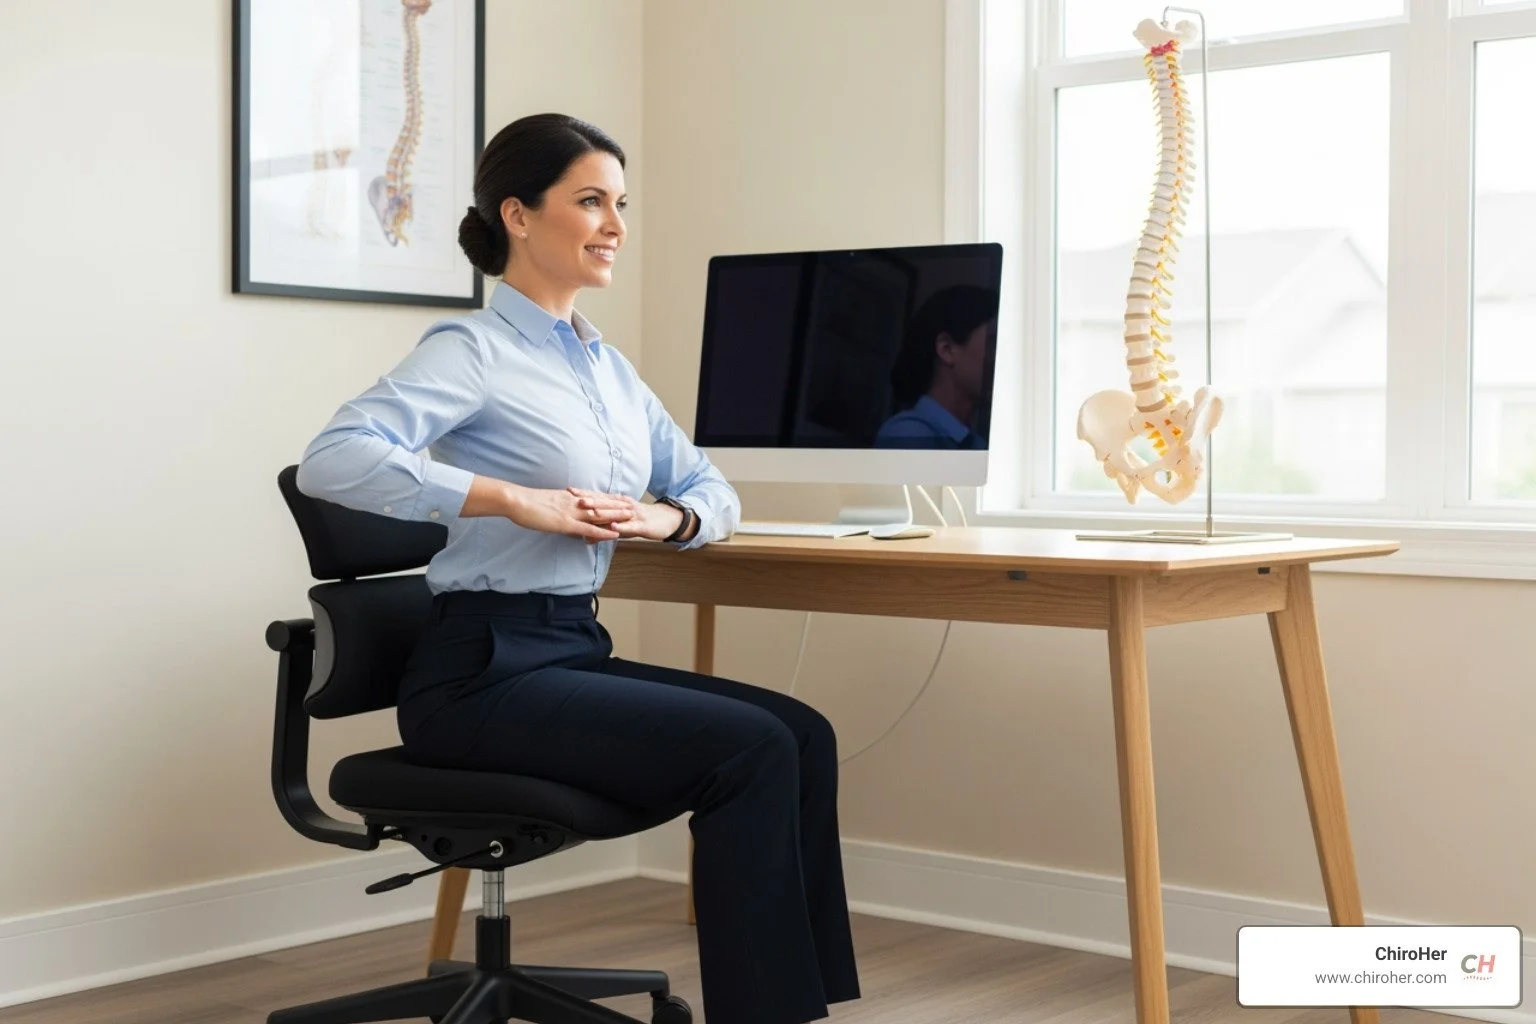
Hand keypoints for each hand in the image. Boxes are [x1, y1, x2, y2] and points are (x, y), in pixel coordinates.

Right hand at [503, 485, 634, 541]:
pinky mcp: (567, 524)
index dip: (607, 498)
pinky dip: (603, 532)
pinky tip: (615, 534)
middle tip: (632, 505)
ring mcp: (571, 513)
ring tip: (631, 517)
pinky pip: (589, 529)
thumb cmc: (526, 502)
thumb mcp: (545, 502)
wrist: (516, 500)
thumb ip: (557, 506)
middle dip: (617, 505)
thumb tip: (561, 512)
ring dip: (616, 516)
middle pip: (600, 504)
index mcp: (568, 497)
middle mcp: (573, 503)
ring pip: (599, 515)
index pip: (592, 497)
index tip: (619, 498)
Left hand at [569, 488, 684, 541]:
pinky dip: (621, 527)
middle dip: (590, 500)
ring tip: (589, 510)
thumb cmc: (638, 523)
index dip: (584, 494)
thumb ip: (602, 532)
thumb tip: (585, 539)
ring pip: (615, 513)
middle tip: (574, 498)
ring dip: (603, 511)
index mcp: (617, 503)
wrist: (664, 521)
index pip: (598, 497)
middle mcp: (624, 506)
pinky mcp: (642, 525)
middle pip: (604, 502)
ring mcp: (633, 515)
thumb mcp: (619, 527)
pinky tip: (612, 527)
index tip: (569, 491)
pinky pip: (630, 527)